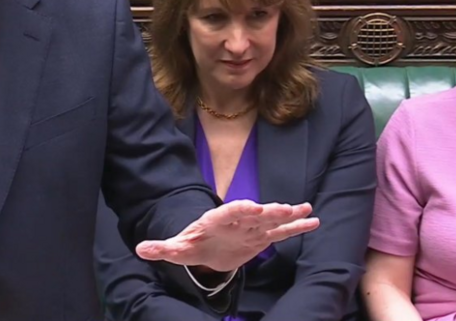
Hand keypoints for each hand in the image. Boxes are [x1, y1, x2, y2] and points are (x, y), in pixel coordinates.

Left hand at [135, 200, 318, 272]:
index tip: (252, 207)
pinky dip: (296, 226)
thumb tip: (141, 249)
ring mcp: (251, 227)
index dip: (238, 209)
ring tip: (305, 209)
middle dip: (268, 211)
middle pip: (253, 214)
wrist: (204, 246)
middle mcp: (236, 220)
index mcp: (215, 221)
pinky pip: (281, 232)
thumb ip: (161, 248)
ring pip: (270, 220)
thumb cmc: (191, 244)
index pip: (227, 212)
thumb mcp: (176, 248)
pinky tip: (314, 221)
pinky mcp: (261, 237)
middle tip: (285, 208)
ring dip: (286, 215)